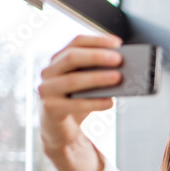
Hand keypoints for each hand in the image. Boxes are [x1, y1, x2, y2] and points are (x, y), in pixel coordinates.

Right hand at [38, 34, 121, 170]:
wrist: (61, 130)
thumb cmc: (78, 102)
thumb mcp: (88, 86)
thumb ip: (99, 75)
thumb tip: (122, 71)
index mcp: (59, 60)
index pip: (76, 43)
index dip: (97, 40)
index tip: (118, 43)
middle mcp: (49, 71)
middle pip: (71, 58)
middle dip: (96, 57)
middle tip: (119, 59)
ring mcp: (46, 90)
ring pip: (73, 80)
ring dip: (97, 78)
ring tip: (118, 78)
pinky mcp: (50, 109)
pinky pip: (74, 104)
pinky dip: (94, 103)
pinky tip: (110, 102)